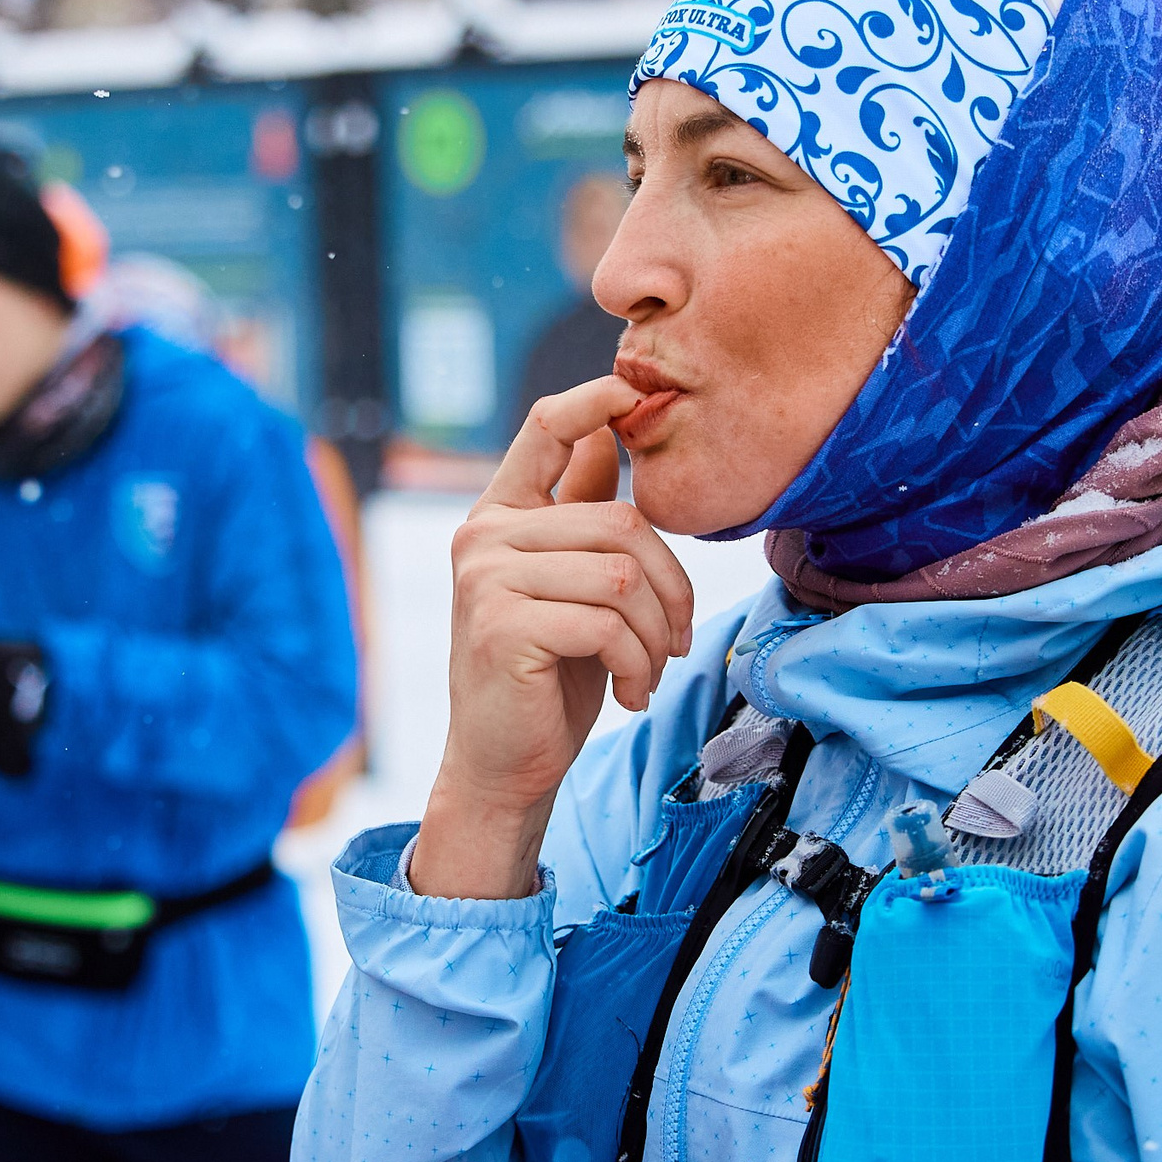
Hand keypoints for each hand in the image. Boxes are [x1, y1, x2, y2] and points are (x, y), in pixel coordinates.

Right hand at [416, 377, 696, 899]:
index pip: (547, 427)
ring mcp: (485, 578)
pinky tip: (630, 693)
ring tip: (651, 669)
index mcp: (500, 515)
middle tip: (678, 640)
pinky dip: (639, 664)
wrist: (504, 766)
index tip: (635, 395)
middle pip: (622, 521)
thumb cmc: (550, 676)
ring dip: (658, 635)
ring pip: (622, 576)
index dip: (595, 399)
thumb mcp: (574, 585)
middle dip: (673, 587)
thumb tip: (614, 430)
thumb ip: (583, 514)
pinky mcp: (499, 625)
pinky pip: (607, 623)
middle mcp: (483, 535)